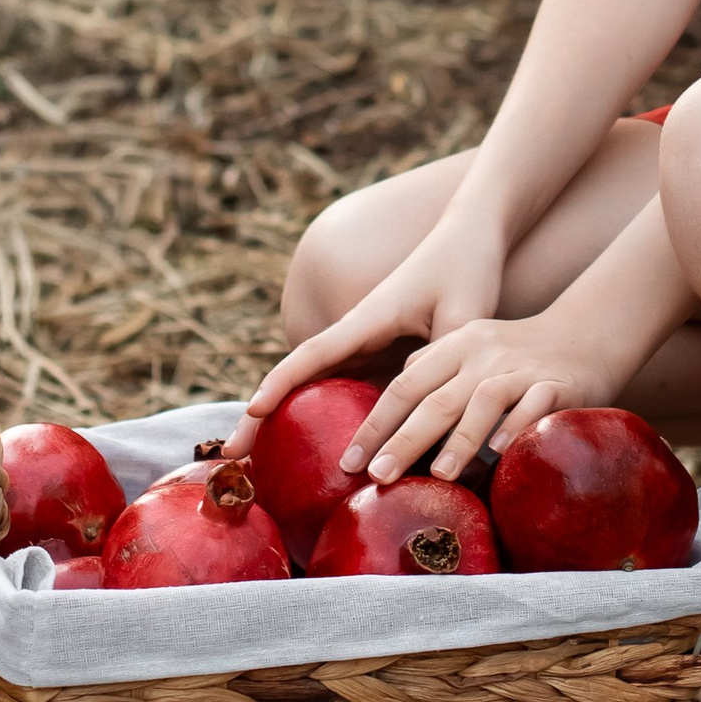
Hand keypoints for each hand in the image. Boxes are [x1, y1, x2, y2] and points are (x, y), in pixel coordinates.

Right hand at [239, 222, 506, 437]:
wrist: (471, 236)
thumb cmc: (465, 266)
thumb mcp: (465, 312)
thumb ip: (449, 359)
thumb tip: (439, 415)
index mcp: (368, 319)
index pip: (313, 354)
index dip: (281, 383)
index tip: (252, 411)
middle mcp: (357, 333)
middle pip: (299, 376)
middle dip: (261, 414)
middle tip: (229, 455)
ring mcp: (366, 345)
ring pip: (317, 387)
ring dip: (285, 421)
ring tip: (254, 465)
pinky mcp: (382, 355)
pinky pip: (347, 391)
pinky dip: (325, 419)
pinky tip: (319, 454)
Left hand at [342, 310, 621, 488]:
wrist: (586, 334)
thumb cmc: (516, 355)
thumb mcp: (468, 351)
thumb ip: (431, 375)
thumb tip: (387, 416)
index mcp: (454, 346)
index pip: (405, 386)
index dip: (375, 424)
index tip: (348, 462)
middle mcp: (482, 353)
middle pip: (436, 398)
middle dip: (403, 439)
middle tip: (378, 476)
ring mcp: (520, 367)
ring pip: (484, 401)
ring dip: (460, 439)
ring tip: (440, 475)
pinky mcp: (557, 383)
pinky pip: (534, 404)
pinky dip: (516, 426)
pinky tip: (500, 452)